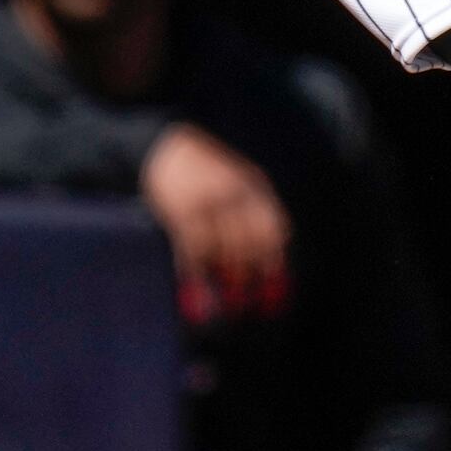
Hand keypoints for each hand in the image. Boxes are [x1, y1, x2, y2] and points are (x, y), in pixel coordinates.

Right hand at [140, 122, 293, 324]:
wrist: (166, 146)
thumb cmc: (207, 166)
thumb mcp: (241, 176)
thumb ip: (260, 204)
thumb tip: (284, 238)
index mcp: (254, 186)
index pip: (273, 229)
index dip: (276, 261)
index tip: (278, 287)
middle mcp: (234, 195)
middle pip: (250, 244)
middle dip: (252, 277)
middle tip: (251, 302)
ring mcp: (207, 204)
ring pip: (222, 251)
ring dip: (227, 280)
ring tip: (231, 304)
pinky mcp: (180, 213)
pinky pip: (192, 251)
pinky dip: (194, 277)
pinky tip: (197, 295)